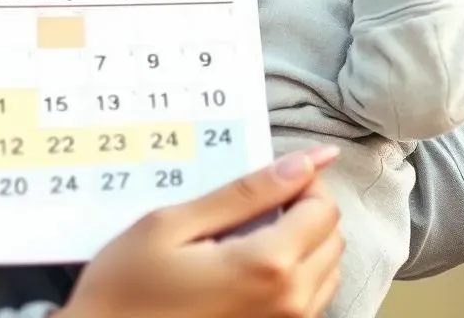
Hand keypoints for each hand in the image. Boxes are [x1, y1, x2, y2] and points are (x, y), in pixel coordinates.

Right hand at [60, 147, 343, 317]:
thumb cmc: (130, 285)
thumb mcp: (176, 223)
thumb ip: (246, 193)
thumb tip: (305, 161)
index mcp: (268, 264)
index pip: (322, 207)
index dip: (301, 179)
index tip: (267, 172)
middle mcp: (290, 301)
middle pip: (333, 237)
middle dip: (305, 207)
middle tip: (255, 199)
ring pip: (328, 268)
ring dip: (304, 239)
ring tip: (251, 230)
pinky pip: (312, 298)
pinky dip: (297, 271)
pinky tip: (252, 263)